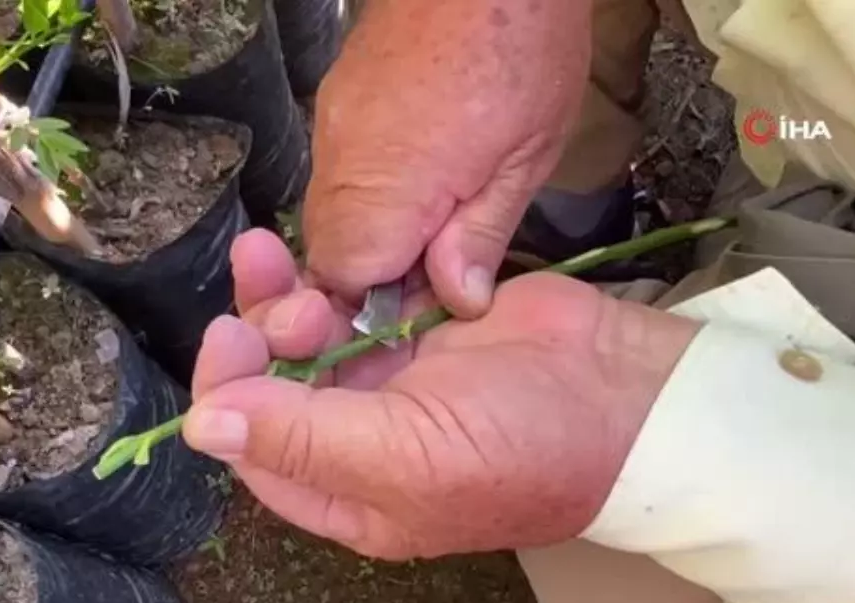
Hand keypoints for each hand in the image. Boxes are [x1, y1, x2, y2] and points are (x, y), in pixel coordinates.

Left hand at [185, 230, 699, 558]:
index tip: (233, 336)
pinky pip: (356, 299)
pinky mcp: (422, 326)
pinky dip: (335, 274)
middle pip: (274, 384)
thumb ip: (300, 438)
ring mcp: (393, 378)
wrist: (627, 393)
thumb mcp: (405, 458)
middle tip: (276, 288)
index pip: (256, 450)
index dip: (230, 393)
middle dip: (260, 333)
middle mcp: (362, 439)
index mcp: (350, 493)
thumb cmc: (521, 447)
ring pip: (310, 334)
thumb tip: (201, 427)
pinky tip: (320, 249)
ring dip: (287, 295)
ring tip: (279, 258)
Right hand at [303, 0, 592, 317]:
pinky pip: (340, 172)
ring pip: (332, 214)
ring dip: (380, 231)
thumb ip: (480, 235)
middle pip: (329, 253)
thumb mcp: (526, 157)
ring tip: (444, 210)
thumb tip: (455, 300)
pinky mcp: (338, 103)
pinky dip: (375, 190)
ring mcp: (333, 128)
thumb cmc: (520, 46)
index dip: (384, 304)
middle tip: (444, 262)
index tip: (430, 300)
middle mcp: (342, 161)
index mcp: (388, 186)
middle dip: (380, 272)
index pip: (343, 280)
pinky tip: (427, 169)